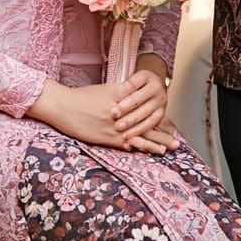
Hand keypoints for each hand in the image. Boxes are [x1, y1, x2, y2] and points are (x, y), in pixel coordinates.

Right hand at [27, 78, 175, 154]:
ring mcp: (114, 126)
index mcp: (122, 98)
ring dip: (153, 144)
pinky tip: (144, 151)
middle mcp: (121, 113)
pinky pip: (124, 143)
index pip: (145, 108)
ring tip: (166, 149)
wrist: (63, 106)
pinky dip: (135, 147)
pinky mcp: (105, 137)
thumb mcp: (105, 90)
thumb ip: (122, 93)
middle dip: (161, 134)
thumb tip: (136, 94)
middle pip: (146, 124)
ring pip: (138, 136)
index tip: (171, 123)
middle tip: (176, 142)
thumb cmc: (83, 96)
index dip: (159, 117)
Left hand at [111, 69, 168, 140]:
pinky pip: (151, 123)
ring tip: (118, 126)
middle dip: (125, 108)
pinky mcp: (162, 113)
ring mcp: (161, 100)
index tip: (111, 101)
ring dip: (131, 121)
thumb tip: (108, 100)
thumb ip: (121, 89)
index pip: (131, 84)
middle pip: (138, 99)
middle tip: (113, 115)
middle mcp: (157, 87)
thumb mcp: (130, 82)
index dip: (120, 93)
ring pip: (145, 112)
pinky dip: (139, 129)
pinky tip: (129, 134)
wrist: (153, 88)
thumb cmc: (135, 86)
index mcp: (146, 76)